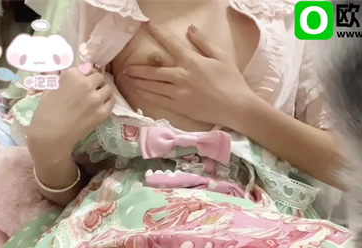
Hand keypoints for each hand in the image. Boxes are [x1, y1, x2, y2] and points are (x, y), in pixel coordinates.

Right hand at [28, 68, 114, 156]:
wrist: (52, 135)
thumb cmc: (46, 112)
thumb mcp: (48, 88)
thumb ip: (56, 77)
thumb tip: (58, 70)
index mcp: (71, 75)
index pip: (85, 68)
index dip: (84, 75)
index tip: (82, 81)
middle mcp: (86, 84)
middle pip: (98, 77)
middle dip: (95, 81)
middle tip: (91, 89)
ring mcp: (96, 99)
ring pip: (108, 88)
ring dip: (103, 90)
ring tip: (98, 96)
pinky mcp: (102, 112)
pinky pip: (112, 101)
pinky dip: (108, 101)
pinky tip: (103, 104)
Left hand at [124, 23, 254, 128]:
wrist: (235, 107)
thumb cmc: (231, 81)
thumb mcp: (221, 57)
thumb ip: (203, 43)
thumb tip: (190, 29)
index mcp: (191, 61)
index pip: (170, 44)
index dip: (158, 33)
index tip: (147, 25)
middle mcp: (181, 76)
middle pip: (154, 71)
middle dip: (138, 68)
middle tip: (126, 65)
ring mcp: (178, 93)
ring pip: (153, 86)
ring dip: (139, 81)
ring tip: (128, 78)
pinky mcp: (179, 107)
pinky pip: (159, 100)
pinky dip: (147, 95)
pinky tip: (140, 92)